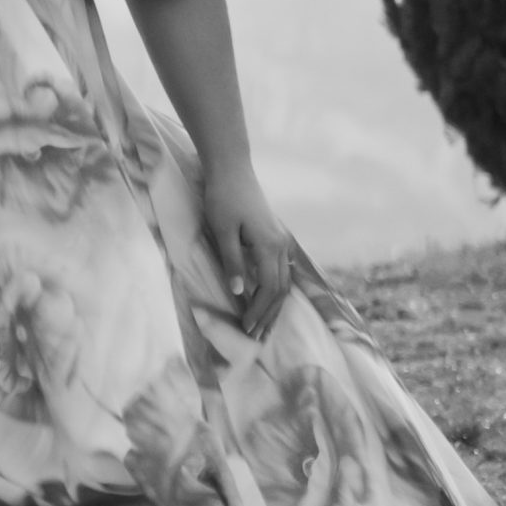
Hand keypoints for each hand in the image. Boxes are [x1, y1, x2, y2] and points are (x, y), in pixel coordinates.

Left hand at [200, 164, 292, 339]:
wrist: (231, 168)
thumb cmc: (222, 197)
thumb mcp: (222, 231)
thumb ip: (232, 262)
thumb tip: (239, 293)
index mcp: (268, 245)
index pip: (268, 289)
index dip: (259, 312)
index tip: (247, 330)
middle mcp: (280, 244)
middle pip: (280, 289)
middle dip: (269, 315)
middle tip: (256, 337)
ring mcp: (280, 240)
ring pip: (283, 281)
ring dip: (274, 305)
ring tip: (264, 326)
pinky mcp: (274, 235)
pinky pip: (280, 270)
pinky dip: (275, 289)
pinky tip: (269, 300)